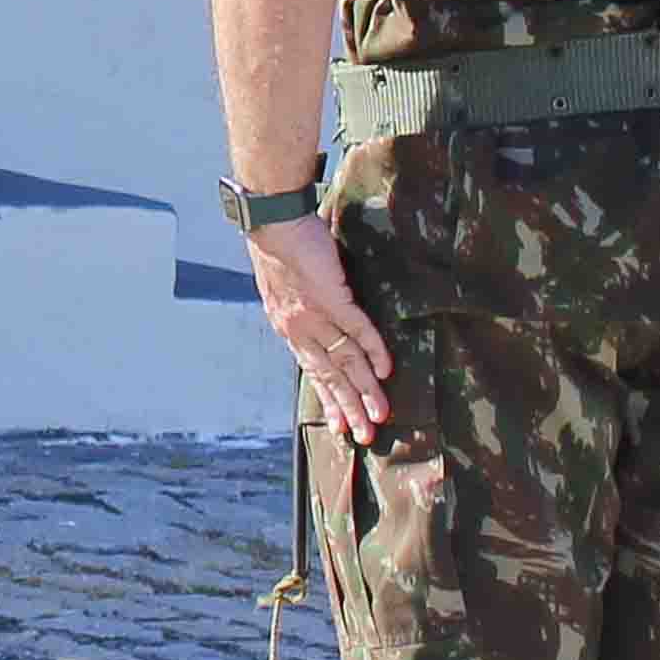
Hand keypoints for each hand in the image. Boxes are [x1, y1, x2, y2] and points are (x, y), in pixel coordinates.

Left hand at [246, 214, 395, 444]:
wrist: (274, 223)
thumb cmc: (284, 249)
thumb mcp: (288, 290)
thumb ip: (306, 312)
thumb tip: (323, 324)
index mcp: (289, 329)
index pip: (312, 372)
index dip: (329, 399)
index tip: (339, 426)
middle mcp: (299, 329)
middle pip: (329, 376)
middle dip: (348, 408)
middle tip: (365, 436)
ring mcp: (316, 315)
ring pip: (344, 360)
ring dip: (365, 389)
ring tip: (381, 414)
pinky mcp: (332, 297)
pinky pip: (357, 329)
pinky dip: (373, 350)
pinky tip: (385, 370)